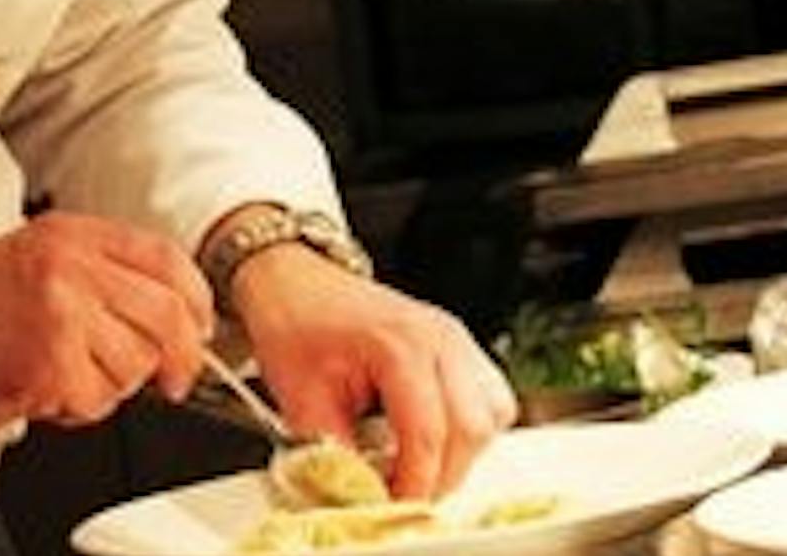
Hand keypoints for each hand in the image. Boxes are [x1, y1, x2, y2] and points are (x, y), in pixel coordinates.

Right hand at [0, 212, 213, 441]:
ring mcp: (61, 311)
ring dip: (111, 387)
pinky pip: (98, 399)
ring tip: (64, 377)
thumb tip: (165, 310)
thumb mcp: (31, 262)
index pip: (165, 257)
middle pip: (167, 313)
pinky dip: (78, 409)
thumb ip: (95, 274)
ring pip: (135, 363)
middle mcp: (70, 265)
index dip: (196, 299)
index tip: (200, 327)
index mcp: (69, 234)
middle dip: (179, 357)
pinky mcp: (49, 361)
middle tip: (170, 379)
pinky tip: (43, 391)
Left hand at [231, 245, 516, 499]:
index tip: (393, 507)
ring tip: (416, 467)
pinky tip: (431, 438)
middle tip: (403, 494)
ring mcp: (455, 337)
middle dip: (441, 475)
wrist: (293, 280)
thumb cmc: (296, 323)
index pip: (427, 433)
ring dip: (461, 453)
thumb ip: (332, 455)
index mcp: (399, 343)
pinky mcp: (459, 345)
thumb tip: (360, 498)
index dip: (414, 484)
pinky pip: (490, 398)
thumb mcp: (299, 397)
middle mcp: (439, 337)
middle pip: (471, 429)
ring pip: (492, 415)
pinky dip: (469, 429)